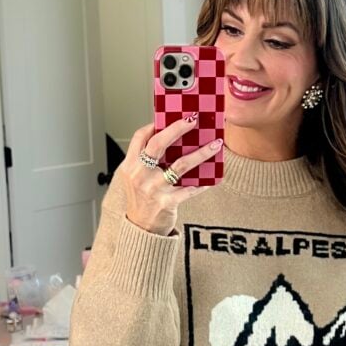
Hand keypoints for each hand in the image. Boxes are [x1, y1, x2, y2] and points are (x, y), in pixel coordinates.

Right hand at [119, 117, 223, 235]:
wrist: (142, 228)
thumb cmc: (141, 199)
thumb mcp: (136, 177)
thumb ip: (147, 160)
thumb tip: (170, 138)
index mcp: (130, 165)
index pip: (140, 137)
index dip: (154, 125)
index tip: (170, 117)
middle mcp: (140, 175)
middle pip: (159, 144)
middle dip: (178, 128)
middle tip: (194, 119)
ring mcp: (154, 189)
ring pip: (181, 164)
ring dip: (201, 152)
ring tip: (215, 144)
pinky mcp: (167, 202)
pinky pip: (190, 189)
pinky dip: (203, 183)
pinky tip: (212, 178)